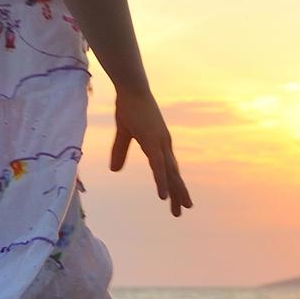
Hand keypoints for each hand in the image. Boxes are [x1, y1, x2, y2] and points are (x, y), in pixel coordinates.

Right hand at [110, 88, 192, 217]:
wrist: (132, 88)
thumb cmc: (129, 106)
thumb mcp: (124, 133)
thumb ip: (120, 152)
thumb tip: (115, 170)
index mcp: (158, 143)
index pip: (168, 168)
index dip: (172, 183)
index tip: (176, 199)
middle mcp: (164, 145)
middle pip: (173, 174)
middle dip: (179, 193)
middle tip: (184, 210)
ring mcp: (160, 143)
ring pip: (170, 173)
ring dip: (176, 192)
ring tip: (182, 209)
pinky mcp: (153, 142)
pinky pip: (158, 167)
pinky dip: (162, 181)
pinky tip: (164, 196)